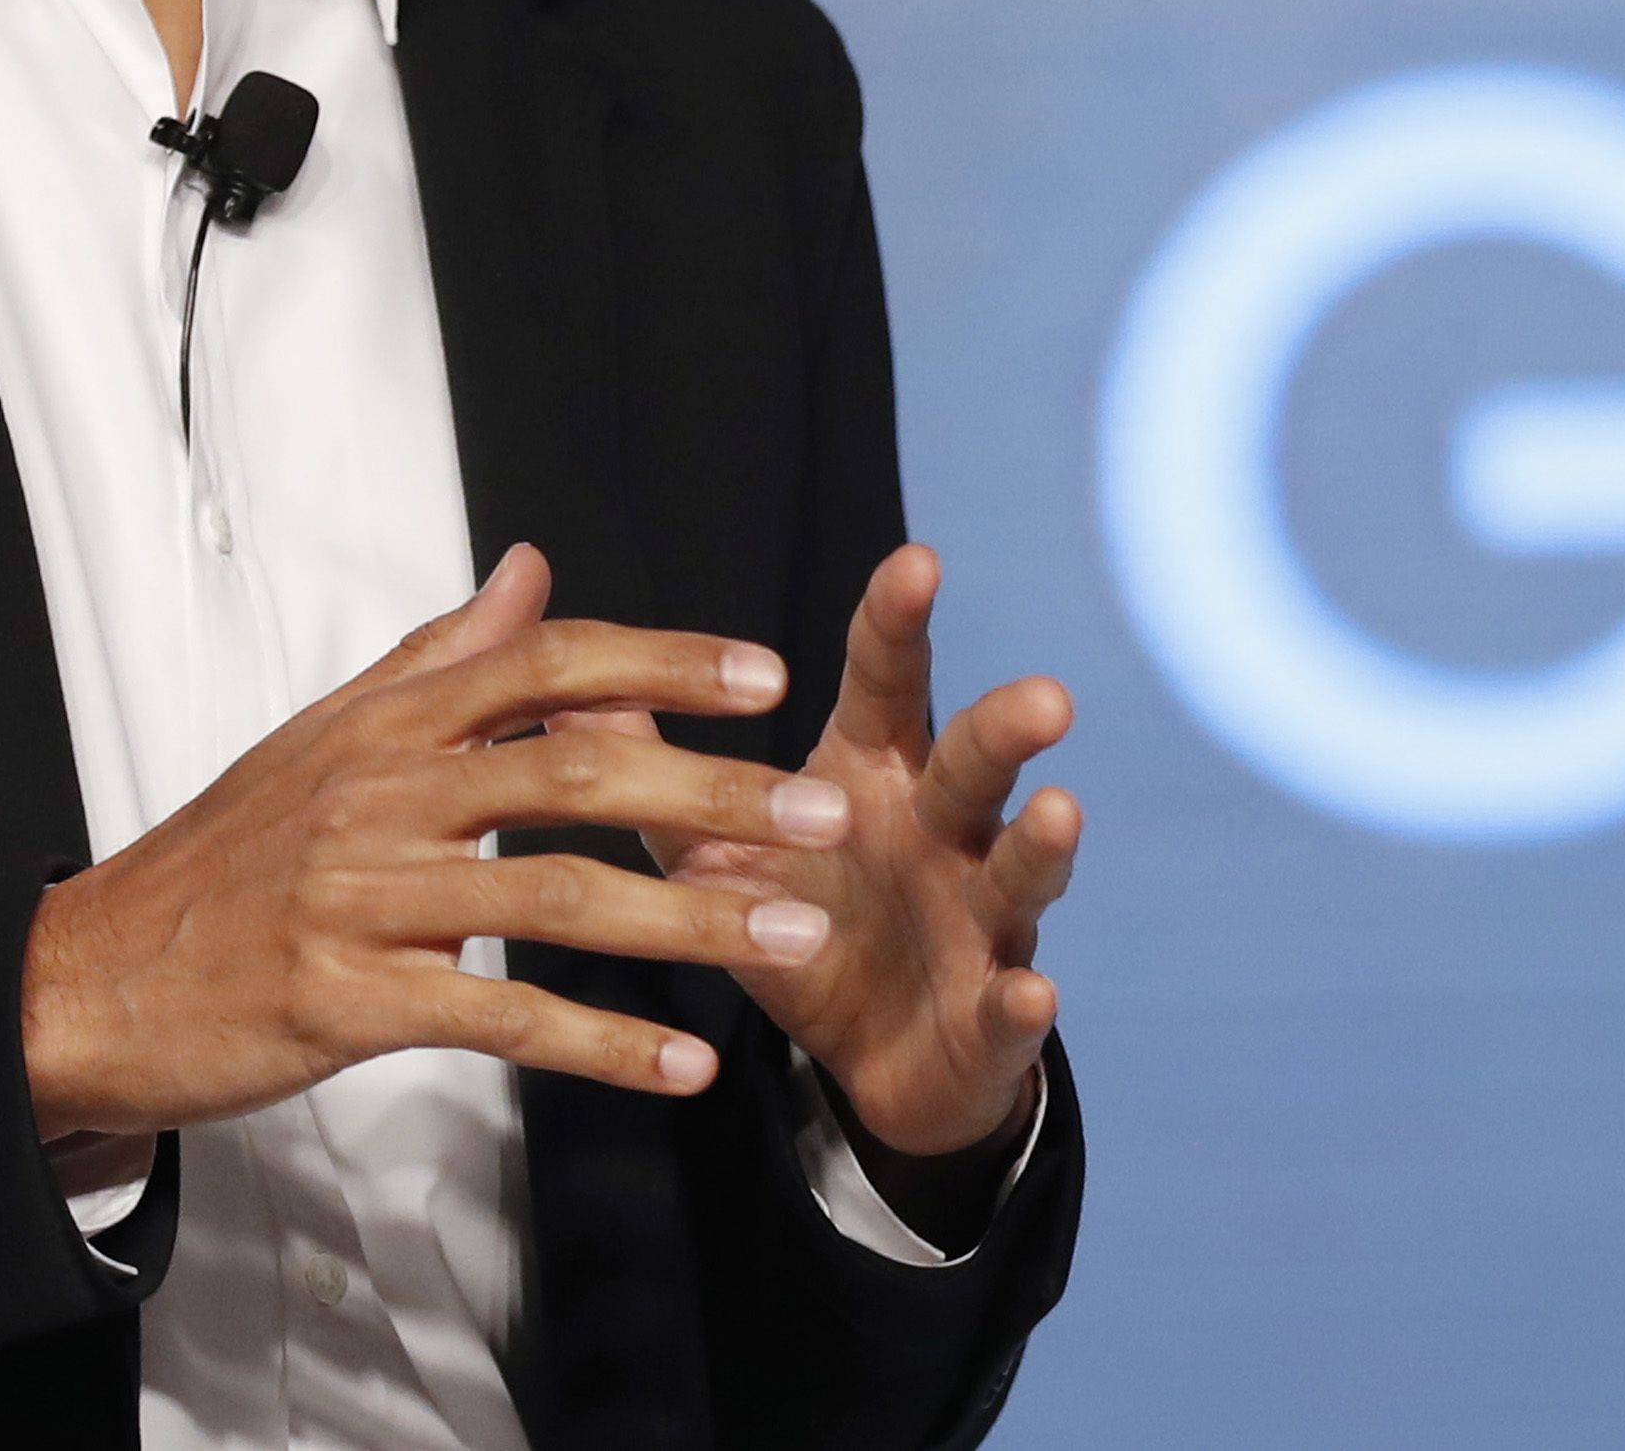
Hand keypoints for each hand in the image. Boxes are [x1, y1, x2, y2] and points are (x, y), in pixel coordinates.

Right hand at [18, 543, 851, 1146]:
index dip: (663, 664)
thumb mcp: (324, 734)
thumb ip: (441, 654)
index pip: (546, 666)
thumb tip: (531, 565)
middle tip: (824, 814)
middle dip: (711, 793)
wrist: (86, 980)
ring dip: (686, 920)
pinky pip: (498, 1017)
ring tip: (791, 937)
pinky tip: (684, 1066)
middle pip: (574, 774)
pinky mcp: (345, 1003)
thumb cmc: (221, 858)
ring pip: (554, 898)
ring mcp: (361, 899)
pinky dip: (601, 1042)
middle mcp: (380, 794)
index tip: (768, 676)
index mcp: (386, 724)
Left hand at [564, 543, 1077, 1159]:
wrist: (882, 1062)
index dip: (900, 626)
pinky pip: (1013, 1004)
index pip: (890, 685)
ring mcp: (979, 917)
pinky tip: (1028, 993)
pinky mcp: (994, 1011)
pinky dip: (1024, 1003)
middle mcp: (941, 831)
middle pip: (976, 766)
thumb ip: (652, 770)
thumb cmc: (804, 923)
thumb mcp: (713, 849)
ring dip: (1042, 847)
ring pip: (1020, 871)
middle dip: (1007, 729)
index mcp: (874, 778)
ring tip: (1059, 815)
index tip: (914, 562)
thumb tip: (565, 685)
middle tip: (1042, 695)